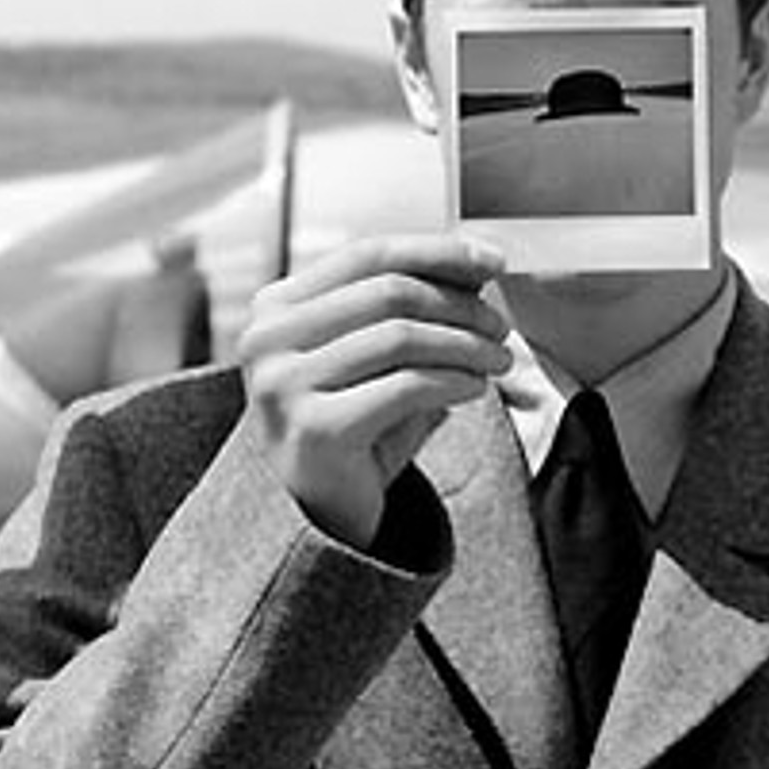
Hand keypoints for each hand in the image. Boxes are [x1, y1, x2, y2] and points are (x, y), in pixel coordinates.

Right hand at [237, 236, 510, 549]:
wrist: (314, 516)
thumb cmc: (352, 426)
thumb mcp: (373, 356)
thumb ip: (408, 309)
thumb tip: (477, 266)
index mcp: (276, 306)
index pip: (368, 254)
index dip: (438, 252)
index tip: (493, 262)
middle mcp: (267, 338)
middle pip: (390, 291)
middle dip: (460, 306)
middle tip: (501, 326)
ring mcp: (284, 384)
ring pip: (402, 336)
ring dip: (466, 345)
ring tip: (498, 359)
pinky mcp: (313, 429)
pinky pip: (406, 387)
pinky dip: (453, 381)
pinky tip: (474, 388)